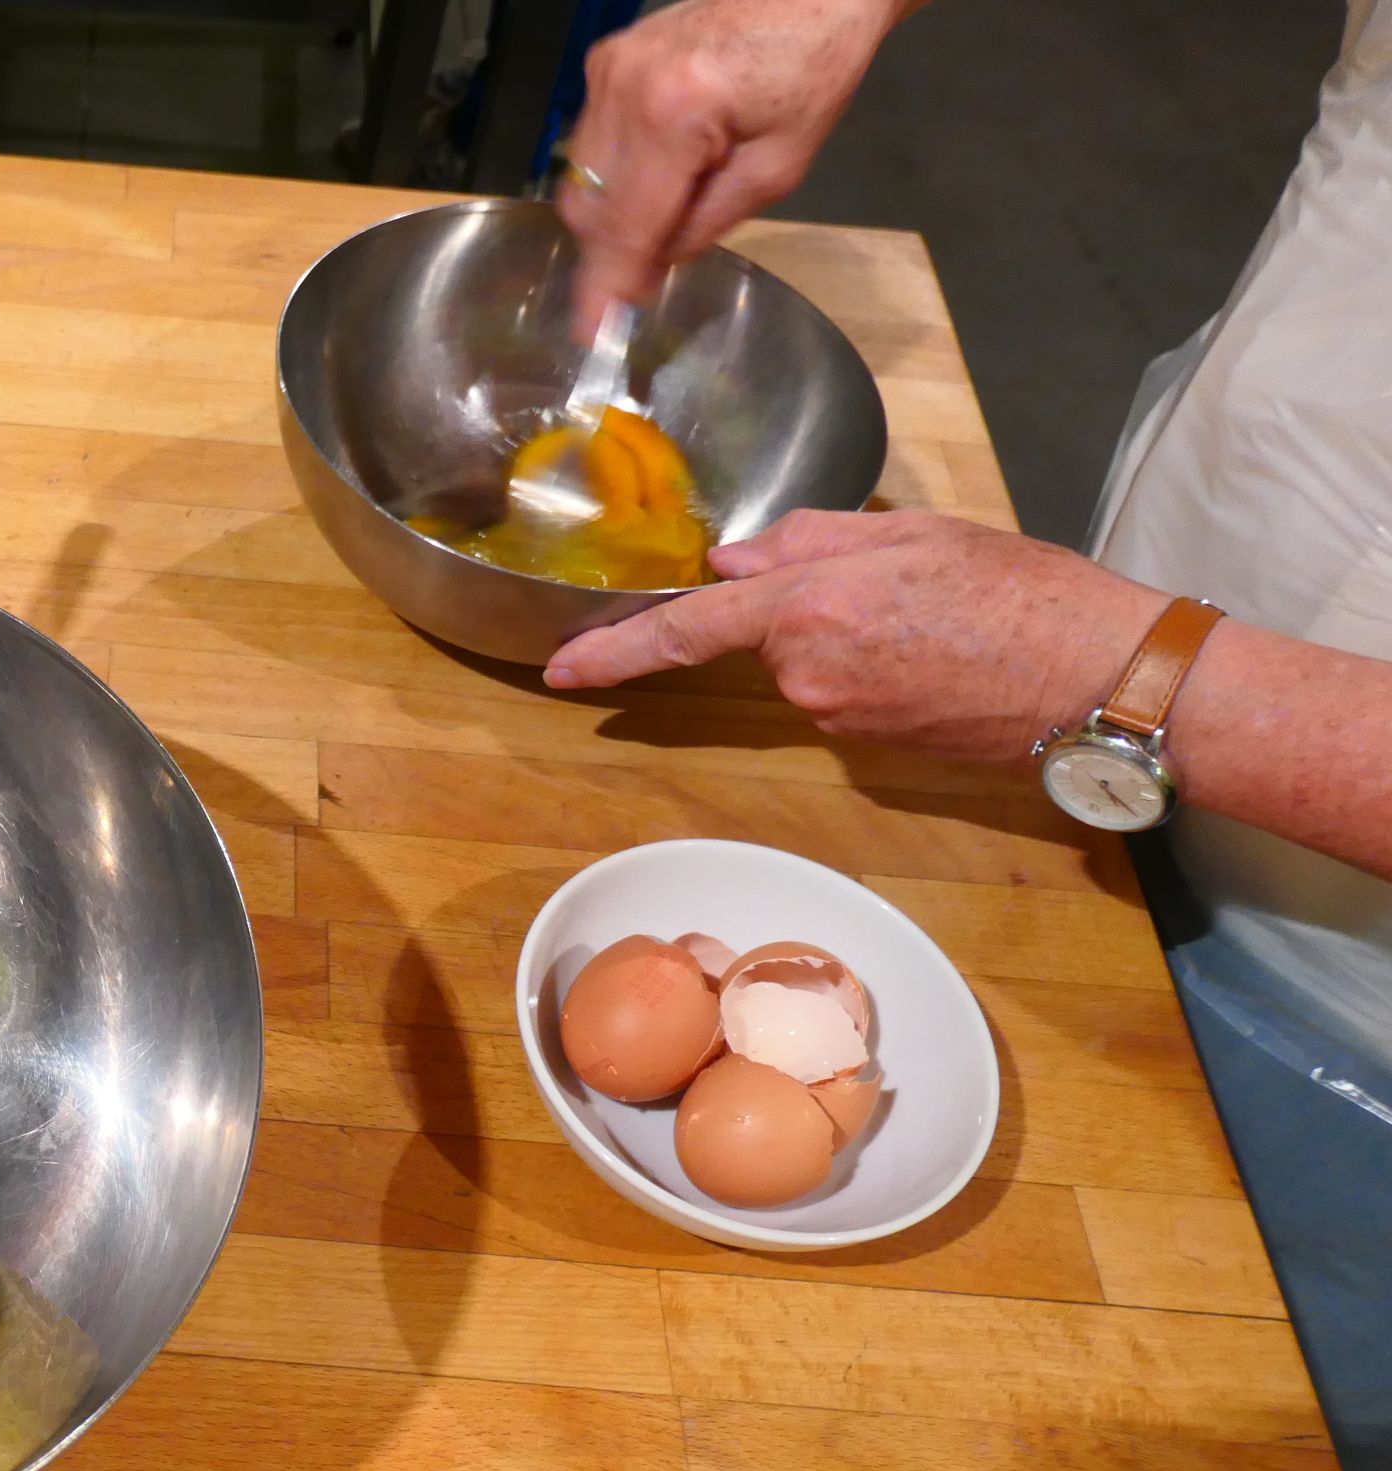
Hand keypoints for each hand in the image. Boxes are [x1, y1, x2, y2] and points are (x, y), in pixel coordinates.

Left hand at [542, 510, 1171, 763]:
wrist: (1102, 681)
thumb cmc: (1024, 592)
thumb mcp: (915, 533)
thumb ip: (811, 540)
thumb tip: (733, 563)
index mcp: (811, 606)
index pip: (688, 628)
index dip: (616, 648)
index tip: (559, 669)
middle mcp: (809, 673)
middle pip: (764, 635)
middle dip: (807, 606)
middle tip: (905, 585)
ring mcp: (839, 717)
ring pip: (807, 661)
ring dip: (850, 632)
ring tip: (938, 616)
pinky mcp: (871, 746)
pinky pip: (845, 690)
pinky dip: (877, 664)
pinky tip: (942, 652)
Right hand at [558, 0, 915, 340]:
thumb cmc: (811, 70)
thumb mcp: (777, 169)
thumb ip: (704, 225)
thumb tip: (649, 269)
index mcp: (673, 114)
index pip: (624, 225)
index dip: (606, 286)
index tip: (589, 336)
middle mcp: (623, 89)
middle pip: (587, 207)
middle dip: (612, 249)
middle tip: (648, 276)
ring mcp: (606, 71)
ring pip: (580, 180)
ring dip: (612, 212)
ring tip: (669, 206)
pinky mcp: (604, 61)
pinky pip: (589, 143)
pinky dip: (615, 173)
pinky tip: (660, 167)